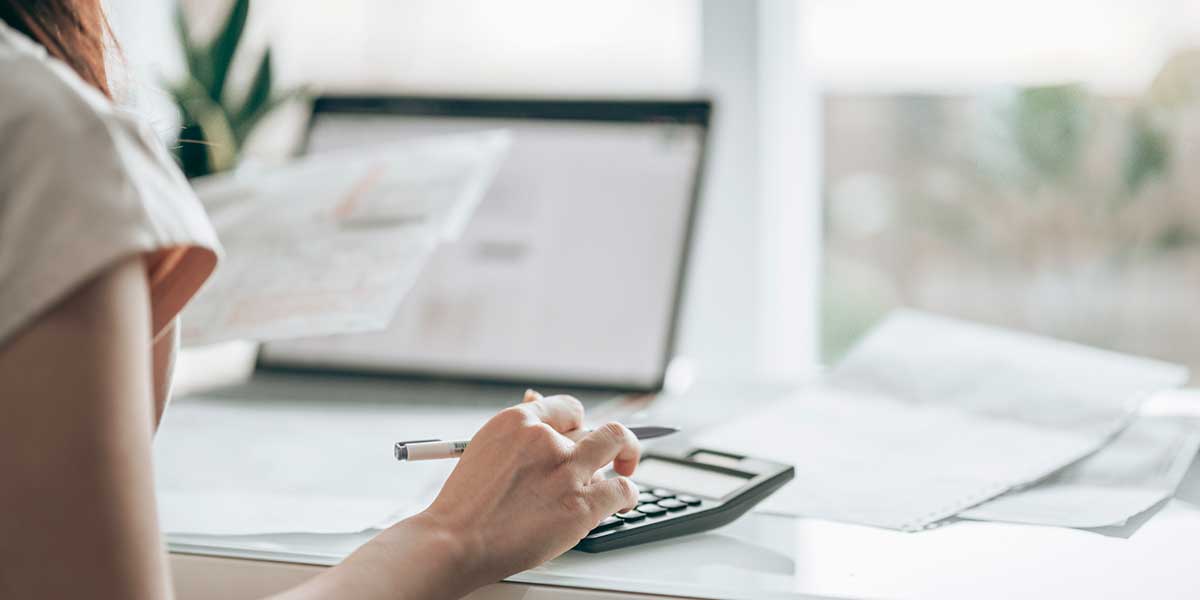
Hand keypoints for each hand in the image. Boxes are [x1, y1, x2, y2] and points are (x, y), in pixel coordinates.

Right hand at [419, 391, 640, 585]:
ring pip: (615, 445)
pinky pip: (623, 488)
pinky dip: (629, 495)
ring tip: (620, 474)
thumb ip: (518, 431)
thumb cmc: (466, 503)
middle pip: (595, 426)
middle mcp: (546, 439)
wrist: (455, 541)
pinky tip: (624, 501)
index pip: (569, 408)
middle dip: (606, 441)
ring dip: (622, 460)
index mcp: (518, 421)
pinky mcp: (581, 504)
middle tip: (612, 454)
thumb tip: (536, 399)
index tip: (582, 436)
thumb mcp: (484, 449)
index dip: (580, 424)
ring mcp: (566, 470)